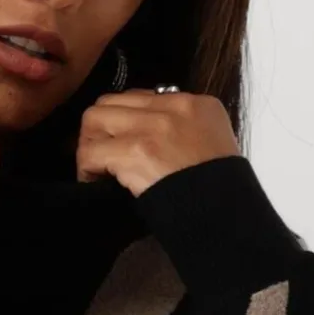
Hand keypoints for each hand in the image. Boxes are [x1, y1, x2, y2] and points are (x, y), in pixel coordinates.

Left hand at [76, 88, 240, 197]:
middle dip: (98, 131)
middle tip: (100, 159)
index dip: (122, 123)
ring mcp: (155, 126)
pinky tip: (94, 183)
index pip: (141, 97)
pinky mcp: (138, 150)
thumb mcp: (214, 150)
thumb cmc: (220, 195)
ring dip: (88, 146)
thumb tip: (152, 140)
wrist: (227, 216)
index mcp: (197, 105)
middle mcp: (175, 107)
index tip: (118, 145)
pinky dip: (86, 169)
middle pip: (112, 101)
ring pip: (95, 119)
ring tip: (96, 171)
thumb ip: (185, 135)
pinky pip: (91, 151)